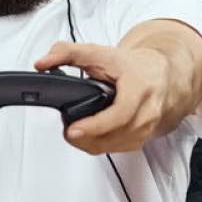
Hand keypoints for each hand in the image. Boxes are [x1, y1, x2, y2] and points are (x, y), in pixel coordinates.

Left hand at [34, 42, 193, 154]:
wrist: (159, 74)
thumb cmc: (131, 66)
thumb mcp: (99, 52)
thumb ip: (67, 53)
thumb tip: (42, 63)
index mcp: (139, 85)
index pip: (121, 112)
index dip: (96, 125)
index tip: (74, 129)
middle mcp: (148, 109)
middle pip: (118, 134)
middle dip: (88, 137)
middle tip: (68, 131)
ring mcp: (148, 126)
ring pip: (118, 146)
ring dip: (92, 143)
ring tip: (74, 132)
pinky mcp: (143, 137)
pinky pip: (120, 149)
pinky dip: (101, 145)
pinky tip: (89, 136)